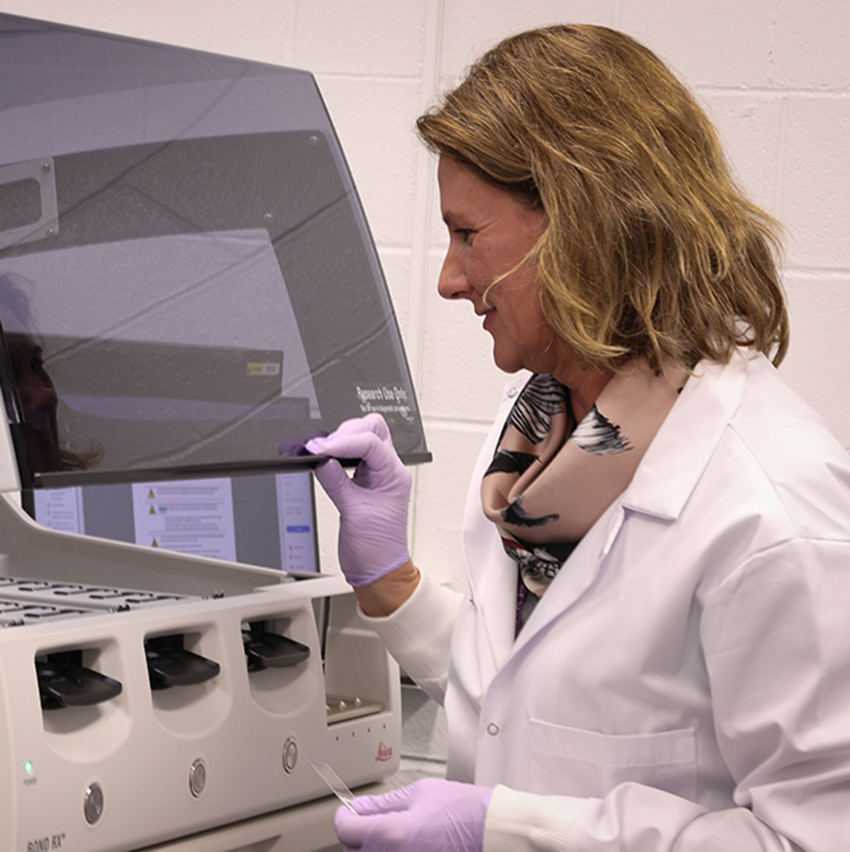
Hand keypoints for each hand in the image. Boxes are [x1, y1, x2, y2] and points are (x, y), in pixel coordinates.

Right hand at [306, 414, 411, 586]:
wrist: (377, 570)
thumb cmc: (376, 548)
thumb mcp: (353, 513)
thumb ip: (336, 482)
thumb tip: (322, 459)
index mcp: (394, 475)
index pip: (371, 442)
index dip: (343, 441)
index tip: (319, 448)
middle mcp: (388, 470)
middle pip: (372, 429)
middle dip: (346, 431)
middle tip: (323, 447)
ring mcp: (376, 474)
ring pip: (363, 437)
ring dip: (342, 440)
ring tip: (322, 453)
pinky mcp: (363, 480)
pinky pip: (353, 455)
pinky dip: (337, 453)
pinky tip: (325, 460)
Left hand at [335, 778, 491, 851]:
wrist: (492, 833)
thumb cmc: (464, 811)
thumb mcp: (420, 793)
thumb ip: (384, 803)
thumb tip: (359, 808)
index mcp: (393, 834)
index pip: (346, 830)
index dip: (345, 817)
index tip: (349, 812)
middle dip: (358, 835)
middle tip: (371, 820)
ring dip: (374, 847)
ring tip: (393, 833)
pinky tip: (404, 844)